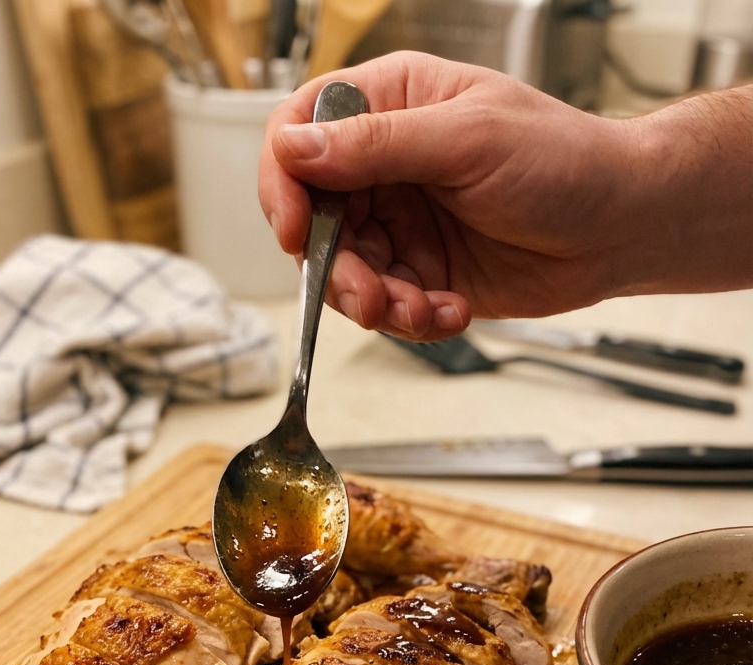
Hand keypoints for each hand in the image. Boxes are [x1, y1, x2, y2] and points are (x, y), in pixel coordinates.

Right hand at [259, 54, 751, 340]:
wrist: (621, 228)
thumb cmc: (565, 162)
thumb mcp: (468, 140)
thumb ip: (377, 145)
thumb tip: (295, 147)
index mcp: (391, 104)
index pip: (300, 132)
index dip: (283, 181)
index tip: (293, 227)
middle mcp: (387, 163)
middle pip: (314, 218)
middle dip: (335, 267)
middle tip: (369, 296)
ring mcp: (402, 222)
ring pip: (346, 272)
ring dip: (376, 303)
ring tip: (420, 310)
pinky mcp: (422, 272)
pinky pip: (387, 305)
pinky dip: (411, 319)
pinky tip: (451, 311)